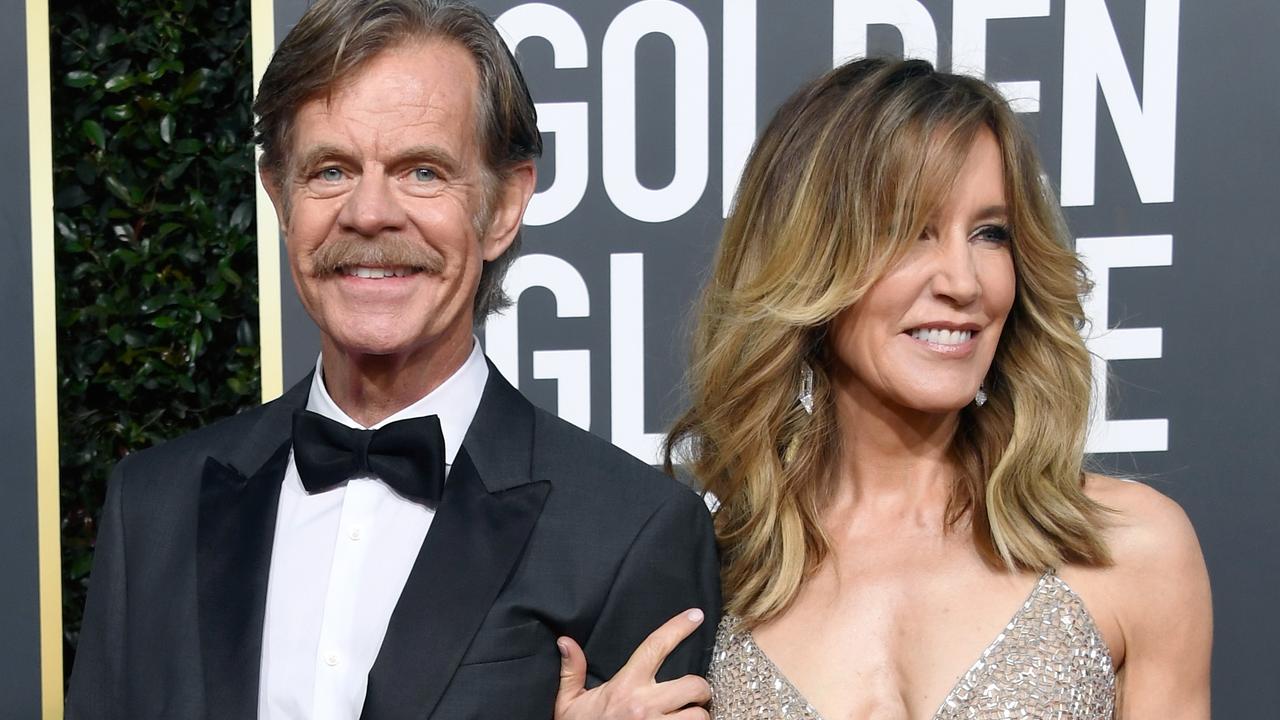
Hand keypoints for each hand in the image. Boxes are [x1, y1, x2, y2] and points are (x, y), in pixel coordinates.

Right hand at [554, 608, 711, 719]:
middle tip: (695, 693)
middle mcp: (645, 705)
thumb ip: (572, 671)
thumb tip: (565, 642)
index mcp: (625, 686)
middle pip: (693, 685)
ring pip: (699, 715)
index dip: (678, 628)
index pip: (656, 647)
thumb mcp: (569, 702)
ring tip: (691, 714)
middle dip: (700, 688)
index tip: (695, 616)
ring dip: (698, 714)